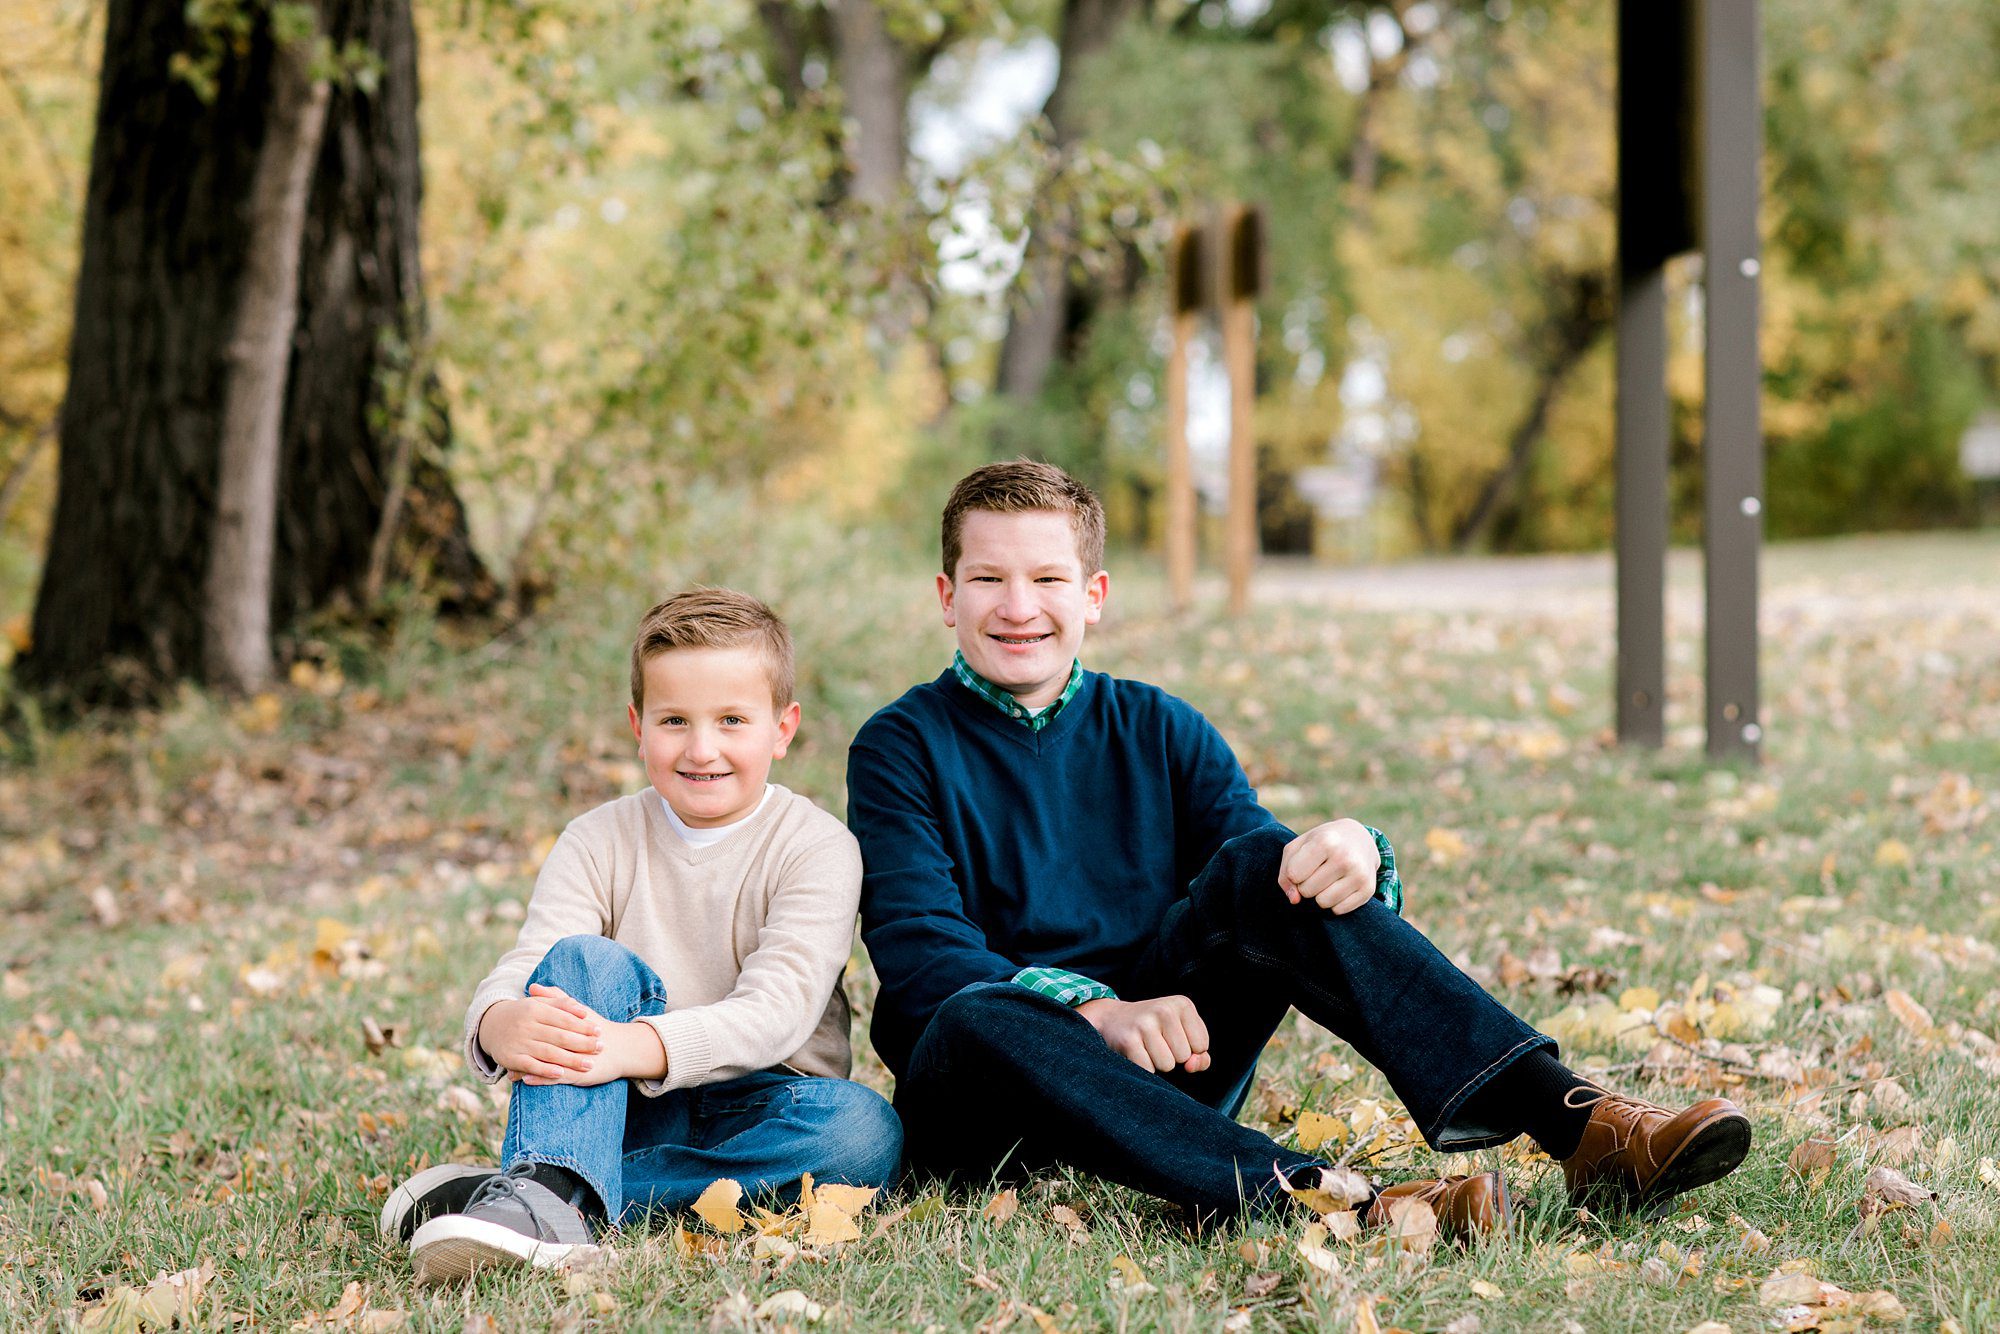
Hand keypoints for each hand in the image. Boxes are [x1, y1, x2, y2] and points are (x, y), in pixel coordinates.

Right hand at [478, 984, 605, 1082]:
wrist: (490, 1025)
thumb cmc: (523, 1013)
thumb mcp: (539, 1003)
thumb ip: (561, 1004)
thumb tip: (582, 1010)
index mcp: (535, 1009)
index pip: (563, 1018)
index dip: (582, 1025)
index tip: (599, 1030)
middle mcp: (526, 1025)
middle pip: (559, 1036)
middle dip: (582, 1043)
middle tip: (601, 1047)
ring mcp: (518, 1042)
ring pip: (548, 1052)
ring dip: (570, 1059)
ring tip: (589, 1064)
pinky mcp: (511, 1058)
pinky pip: (531, 1065)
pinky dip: (546, 1070)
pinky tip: (561, 1073)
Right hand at [1077, 995, 1210, 1073]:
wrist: (1113, 1019)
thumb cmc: (1156, 1030)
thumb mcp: (1182, 1034)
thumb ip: (1200, 1055)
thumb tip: (1191, 1067)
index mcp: (1182, 1004)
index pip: (1201, 1045)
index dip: (1189, 1050)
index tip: (1172, 1037)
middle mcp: (1164, 1009)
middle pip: (1184, 1056)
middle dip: (1172, 1056)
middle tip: (1156, 1041)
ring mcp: (1145, 1024)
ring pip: (1167, 1065)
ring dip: (1157, 1063)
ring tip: (1146, 1046)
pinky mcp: (1128, 1040)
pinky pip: (1148, 1070)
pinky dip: (1143, 1068)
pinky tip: (1136, 1052)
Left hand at [1279, 818, 1379, 914]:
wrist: (1359, 838)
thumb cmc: (1321, 843)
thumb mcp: (1298, 847)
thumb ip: (1286, 873)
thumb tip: (1294, 900)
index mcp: (1325, 842)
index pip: (1294, 875)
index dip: (1293, 874)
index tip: (1303, 864)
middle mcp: (1345, 858)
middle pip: (1307, 891)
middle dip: (1306, 885)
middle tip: (1317, 871)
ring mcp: (1359, 875)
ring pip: (1323, 903)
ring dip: (1320, 895)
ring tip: (1328, 879)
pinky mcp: (1368, 890)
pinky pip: (1339, 910)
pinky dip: (1335, 902)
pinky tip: (1340, 886)